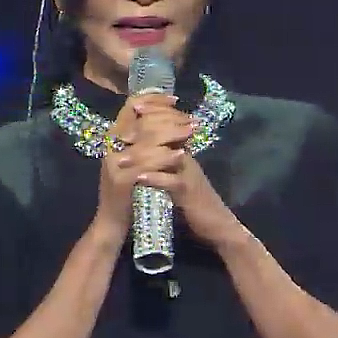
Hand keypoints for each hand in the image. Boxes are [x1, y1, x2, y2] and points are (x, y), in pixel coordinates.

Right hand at [93, 94, 191, 237]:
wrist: (112, 222)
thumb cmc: (128, 190)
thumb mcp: (135, 160)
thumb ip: (145, 141)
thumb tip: (169, 119)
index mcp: (113, 138)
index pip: (131, 106)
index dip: (154, 99)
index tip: (175, 100)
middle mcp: (111, 147)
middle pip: (142, 120)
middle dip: (170, 117)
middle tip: (191, 120)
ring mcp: (115, 163)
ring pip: (146, 139)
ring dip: (172, 134)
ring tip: (191, 133)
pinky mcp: (122, 181)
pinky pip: (147, 163)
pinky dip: (166, 157)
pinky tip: (181, 155)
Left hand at [126, 100, 241, 249]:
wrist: (217, 223)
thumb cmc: (194, 200)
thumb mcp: (178, 175)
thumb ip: (165, 160)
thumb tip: (142, 148)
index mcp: (182, 151)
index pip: (166, 123)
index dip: (149, 116)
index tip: (130, 113)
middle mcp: (186, 157)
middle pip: (165, 133)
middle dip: (141, 132)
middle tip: (120, 137)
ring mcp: (189, 173)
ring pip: (166, 155)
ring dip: (142, 156)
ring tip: (121, 160)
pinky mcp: (189, 191)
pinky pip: (172, 181)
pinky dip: (155, 179)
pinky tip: (140, 179)